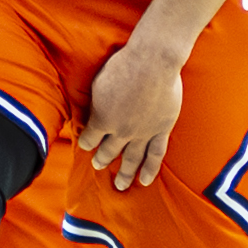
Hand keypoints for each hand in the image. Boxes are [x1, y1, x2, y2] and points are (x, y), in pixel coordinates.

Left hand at [78, 41, 182, 190]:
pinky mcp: (161, 129)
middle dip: (102, 159)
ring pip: (132, 159)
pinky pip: (155, 155)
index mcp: (103, 119)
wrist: (153, 62)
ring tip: (121, 186)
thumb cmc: (123, 65)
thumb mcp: (99, 82)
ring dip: (125, 174)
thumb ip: (97, 102)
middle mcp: (121, 131)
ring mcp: (143, 133)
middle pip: (109, 151)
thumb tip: (93, 112)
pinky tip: (146, 181)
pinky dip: (150, 169)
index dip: (86, 142)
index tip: (86, 144)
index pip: (90, 138)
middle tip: (98, 165)